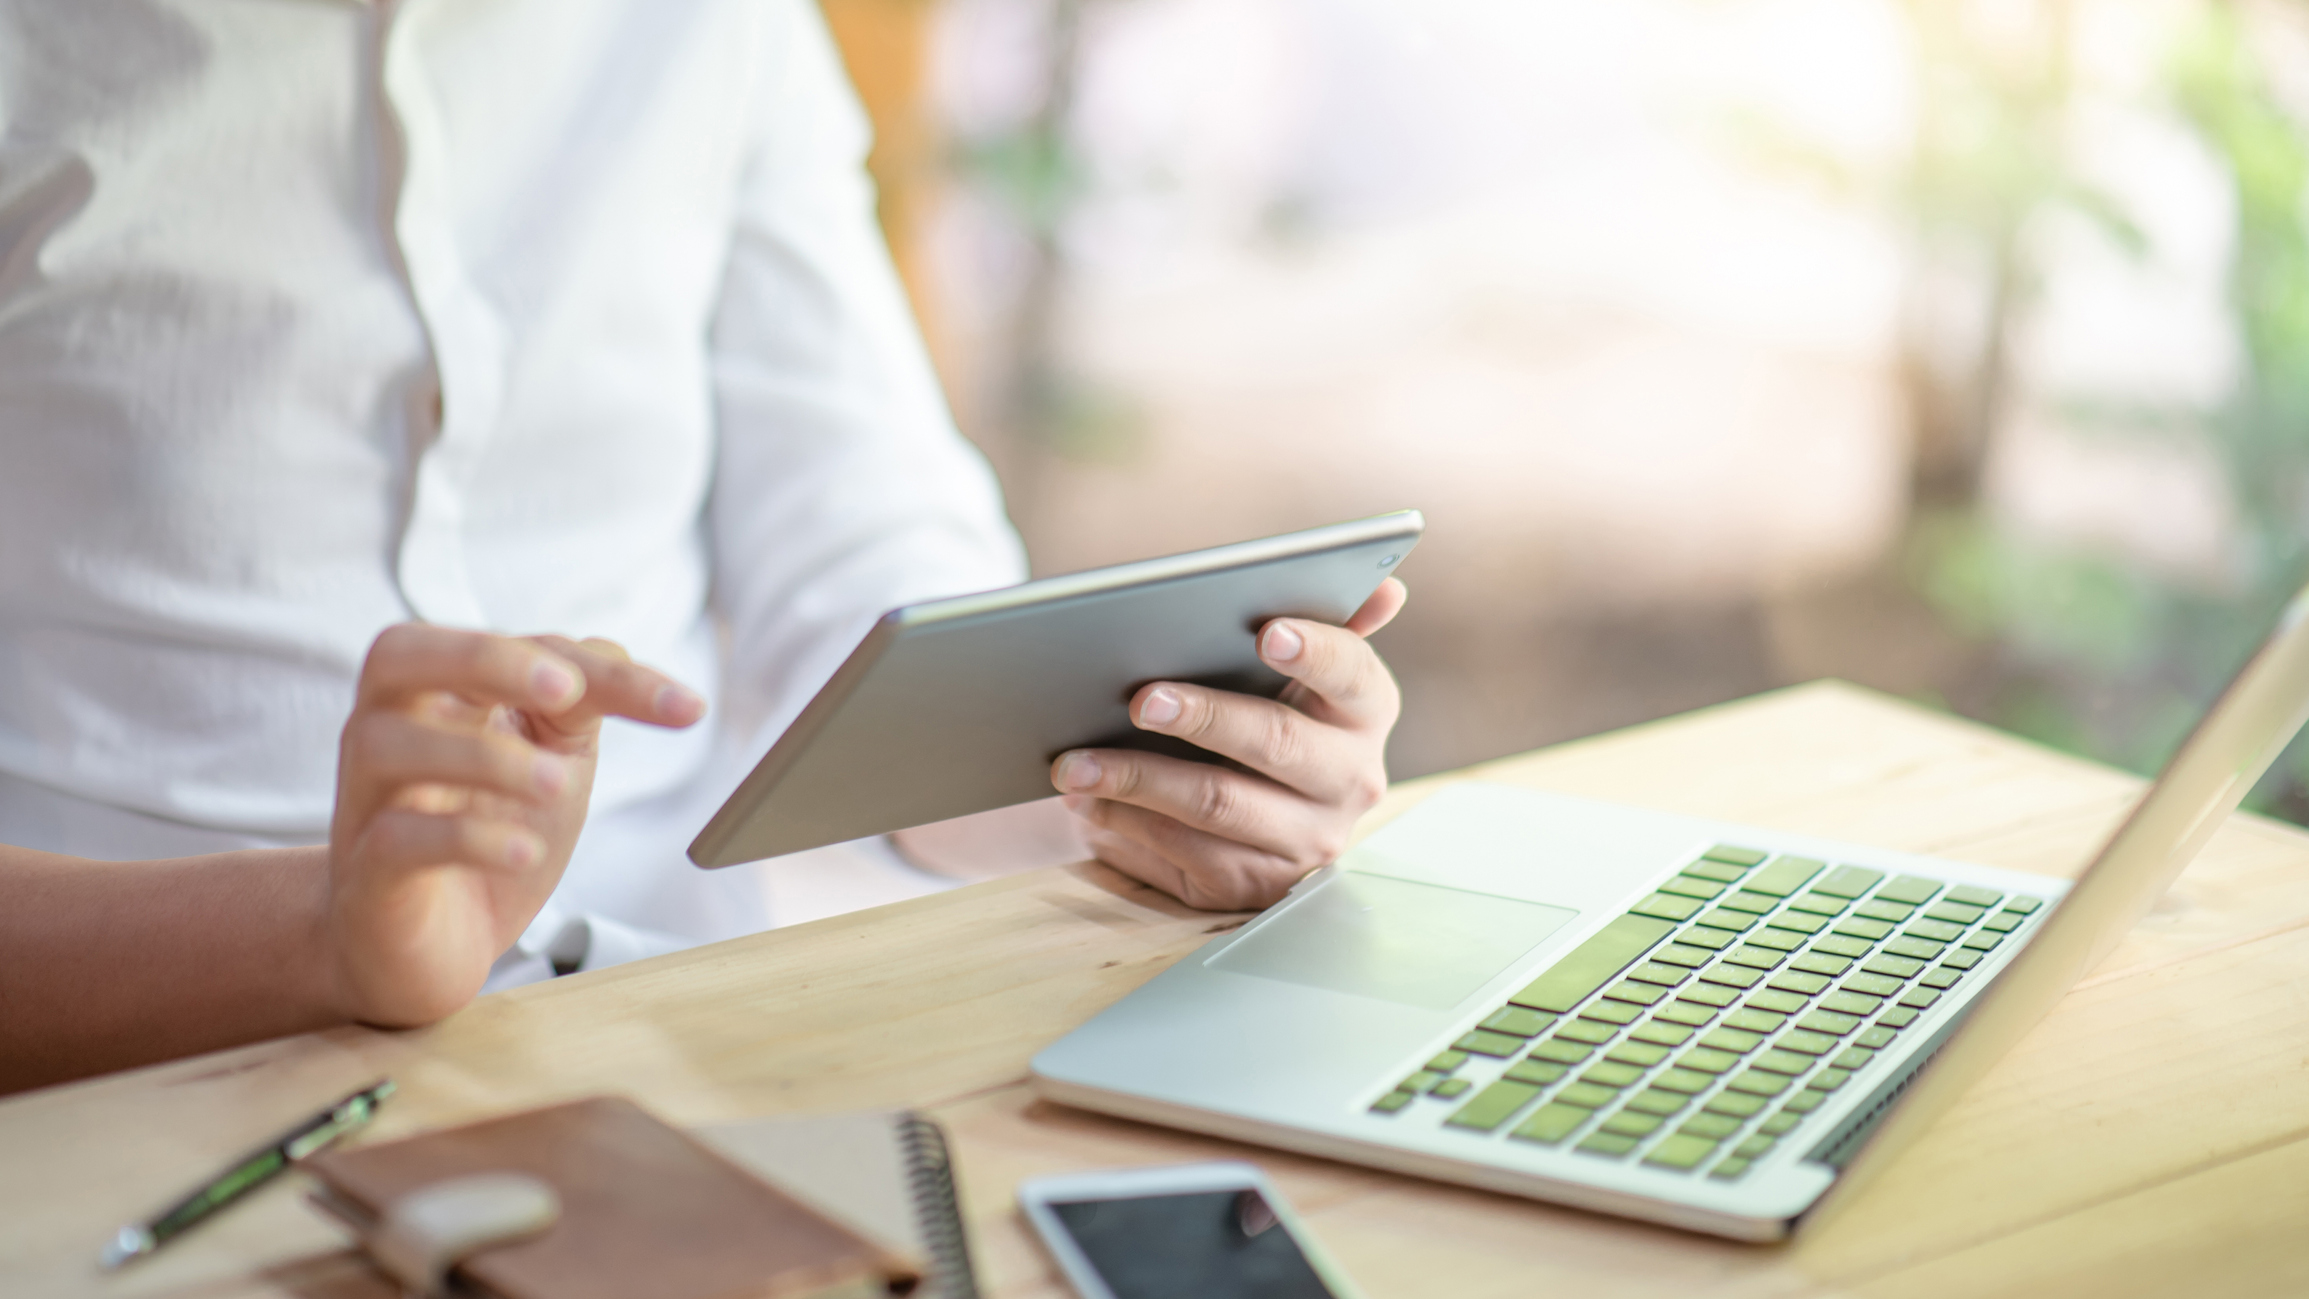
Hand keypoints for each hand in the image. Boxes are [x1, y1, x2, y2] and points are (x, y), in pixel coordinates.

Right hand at [324, 625, 704, 1025]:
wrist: (428, 947)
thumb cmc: (489, 835)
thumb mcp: (552, 763)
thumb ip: (581, 710)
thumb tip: (637, 671)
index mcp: (442, 693)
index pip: (511, 647)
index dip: (601, 669)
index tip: (684, 706)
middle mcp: (388, 731)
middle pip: (398, 653)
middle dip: (486, 660)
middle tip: (566, 693)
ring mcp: (367, 801)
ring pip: (387, 743)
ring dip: (485, 756)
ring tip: (556, 784)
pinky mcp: (366, 873)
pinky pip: (396, 836)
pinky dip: (466, 838)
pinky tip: (526, 852)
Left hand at [1050, 579, 1407, 909]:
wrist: (1244, 807)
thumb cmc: (1262, 710)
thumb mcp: (1297, 671)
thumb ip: (1332, 625)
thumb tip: (1386, 590)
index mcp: (1366, 711)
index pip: (1352, 673)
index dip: (1314, 652)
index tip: (1267, 632)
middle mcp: (1351, 780)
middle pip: (1276, 742)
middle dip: (1205, 717)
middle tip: (1143, 699)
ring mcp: (1308, 840)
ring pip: (1219, 804)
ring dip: (1139, 779)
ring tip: (1077, 760)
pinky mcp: (1258, 884)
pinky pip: (1189, 853)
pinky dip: (1129, 823)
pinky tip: (1089, 800)